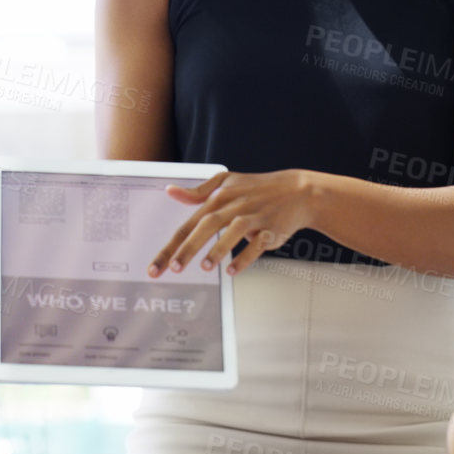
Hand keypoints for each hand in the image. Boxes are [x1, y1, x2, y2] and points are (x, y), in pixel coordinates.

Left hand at [148, 170, 315, 277]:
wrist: (297, 192)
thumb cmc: (256, 189)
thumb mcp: (225, 183)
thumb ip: (197, 192)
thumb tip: (170, 192)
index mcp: (218, 197)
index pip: (188, 224)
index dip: (171, 246)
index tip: (156, 267)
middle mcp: (234, 206)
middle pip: (207, 226)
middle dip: (189, 248)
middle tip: (174, 268)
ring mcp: (253, 217)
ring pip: (234, 231)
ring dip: (218, 249)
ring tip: (204, 267)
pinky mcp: (271, 229)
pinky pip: (257, 244)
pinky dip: (245, 257)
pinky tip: (232, 271)